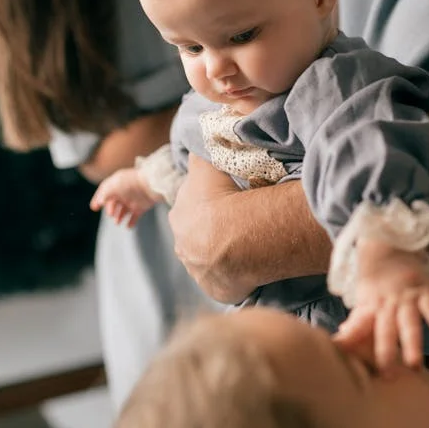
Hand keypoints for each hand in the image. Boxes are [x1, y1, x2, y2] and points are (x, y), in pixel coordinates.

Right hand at [90, 168, 161, 227]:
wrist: (152, 185)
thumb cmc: (132, 182)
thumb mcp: (114, 185)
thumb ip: (104, 193)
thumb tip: (99, 202)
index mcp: (117, 184)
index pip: (105, 192)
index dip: (98, 199)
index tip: (94, 208)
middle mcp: (124, 192)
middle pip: (113, 203)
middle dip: (110, 209)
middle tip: (110, 214)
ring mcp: (133, 200)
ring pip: (123, 211)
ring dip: (118, 217)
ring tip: (117, 222)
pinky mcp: (141, 207)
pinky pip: (134, 217)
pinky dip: (131, 222)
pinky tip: (128, 226)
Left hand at [168, 154, 252, 301]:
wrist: (240, 239)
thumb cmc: (224, 198)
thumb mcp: (206, 165)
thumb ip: (200, 153)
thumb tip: (196, 138)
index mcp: (178, 216)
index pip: (192, 208)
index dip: (209, 204)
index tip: (227, 202)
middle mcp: (182, 245)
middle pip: (198, 235)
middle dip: (214, 231)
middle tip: (238, 224)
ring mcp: (198, 270)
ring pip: (210, 259)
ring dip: (224, 253)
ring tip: (247, 245)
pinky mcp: (215, 289)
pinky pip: (225, 280)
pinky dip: (235, 274)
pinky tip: (249, 265)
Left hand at [334, 240, 428, 373]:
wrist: (387, 239)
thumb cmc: (374, 273)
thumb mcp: (361, 294)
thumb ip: (356, 318)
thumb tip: (342, 338)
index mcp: (368, 304)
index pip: (359, 326)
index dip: (353, 343)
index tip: (348, 364)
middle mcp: (386, 302)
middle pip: (385, 330)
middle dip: (386, 354)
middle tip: (387, 377)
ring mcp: (406, 295)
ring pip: (409, 323)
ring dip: (412, 343)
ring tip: (415, 364)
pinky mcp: (423, 288)